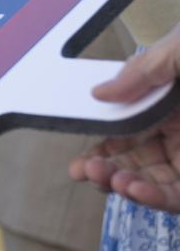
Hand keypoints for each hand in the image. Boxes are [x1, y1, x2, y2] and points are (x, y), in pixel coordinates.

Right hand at [69, 29, 179, 210]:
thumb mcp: (179, 51)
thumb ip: (142, 70)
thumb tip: (98, 94)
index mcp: (170, 102)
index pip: (127, 132)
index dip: (101, 149)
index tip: (80, 162)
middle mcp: (177, 132)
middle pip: (133, 162)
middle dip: (103, 170)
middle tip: (85, 170)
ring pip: (150, 183)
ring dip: (122, 186)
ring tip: (108, 179)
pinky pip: (174, 198)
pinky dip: (152, 199)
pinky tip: (133, 190)